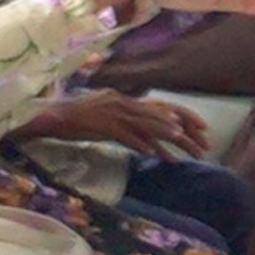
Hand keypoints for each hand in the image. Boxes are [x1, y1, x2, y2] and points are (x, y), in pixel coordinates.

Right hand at [25, 90, 213, 153]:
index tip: (203, 129)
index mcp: (127, 100)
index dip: (186, 116)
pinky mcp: (102, 125)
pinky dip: (139, 144)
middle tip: (203, 143)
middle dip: (185, 130)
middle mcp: (125, 103)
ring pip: (146, 123)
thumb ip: (125, 120)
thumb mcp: (106, 114)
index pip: (164, 106)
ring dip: (165, 134)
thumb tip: (142, 132)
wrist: (51, 115)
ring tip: (182, 143)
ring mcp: (114, 113)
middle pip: (161, 116)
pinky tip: (151, 154)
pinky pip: (125, 136)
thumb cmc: (76, 117)